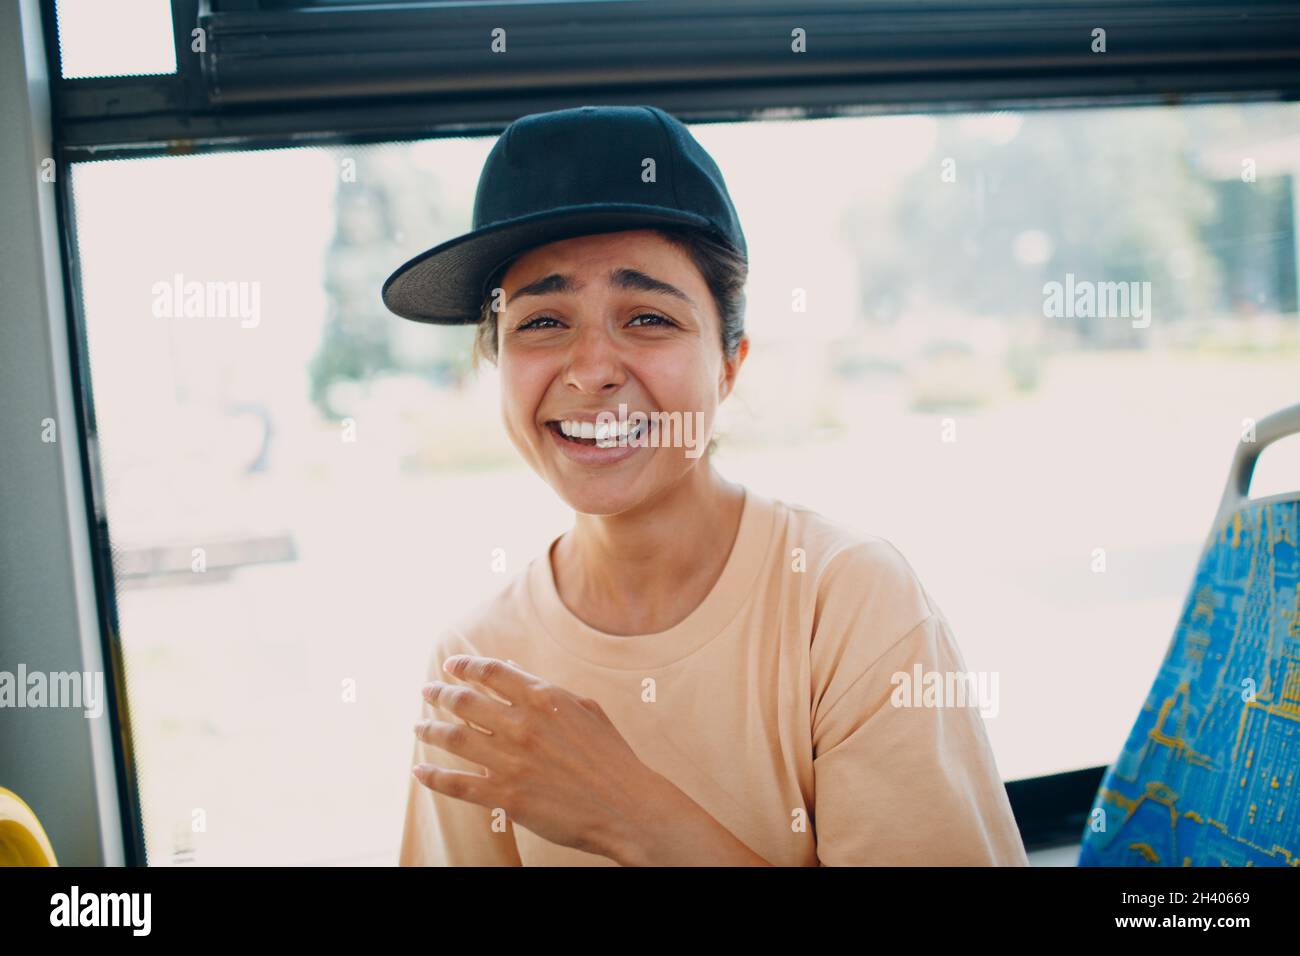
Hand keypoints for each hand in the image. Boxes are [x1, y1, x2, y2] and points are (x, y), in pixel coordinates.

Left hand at [411, 655, 660, 859]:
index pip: (491, 672)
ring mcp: (510, 761)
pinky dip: (433, 776)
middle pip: (464, 701)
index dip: (465, 666)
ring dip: (430, 730)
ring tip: (419, 726)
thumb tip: (517, 673)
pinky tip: (420, 770)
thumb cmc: (612, 758)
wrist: (627, 806)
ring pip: (453, 738)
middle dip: (439, 694)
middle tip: (426, 692)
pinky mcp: (504, 796)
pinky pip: (456, 783)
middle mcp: (521, 725)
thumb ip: (549, 691)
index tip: (450, 666)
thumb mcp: (587, 710)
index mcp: (543, 699)